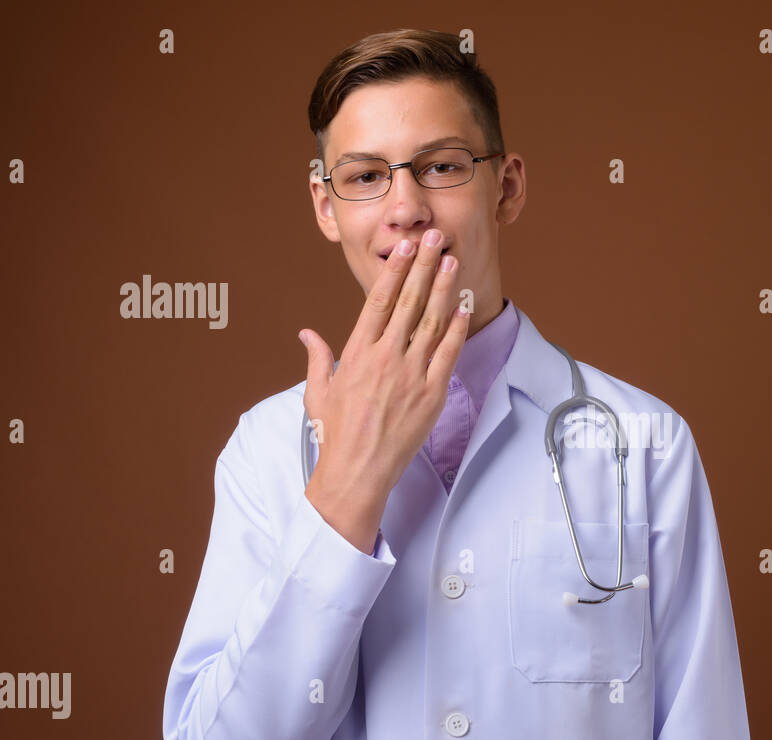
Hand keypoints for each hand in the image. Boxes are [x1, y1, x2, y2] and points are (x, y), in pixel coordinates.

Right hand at [298, 228, 468, 550]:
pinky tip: (463, 306)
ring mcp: (410, 374)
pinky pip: (447, 354)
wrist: (358, 470)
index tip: (405, 249)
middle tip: (435, 238)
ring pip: (430, 322)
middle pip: (408, 302)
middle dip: (423, 267)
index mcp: (357, 353)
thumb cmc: (336, 433)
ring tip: (452, 261)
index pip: (378, 301)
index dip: (394, 271)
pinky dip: (456, 328)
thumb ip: (317, 358)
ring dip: (443, 288)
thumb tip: (308, 334)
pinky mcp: (431, 393)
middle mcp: (385, 358)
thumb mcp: (318, 391)